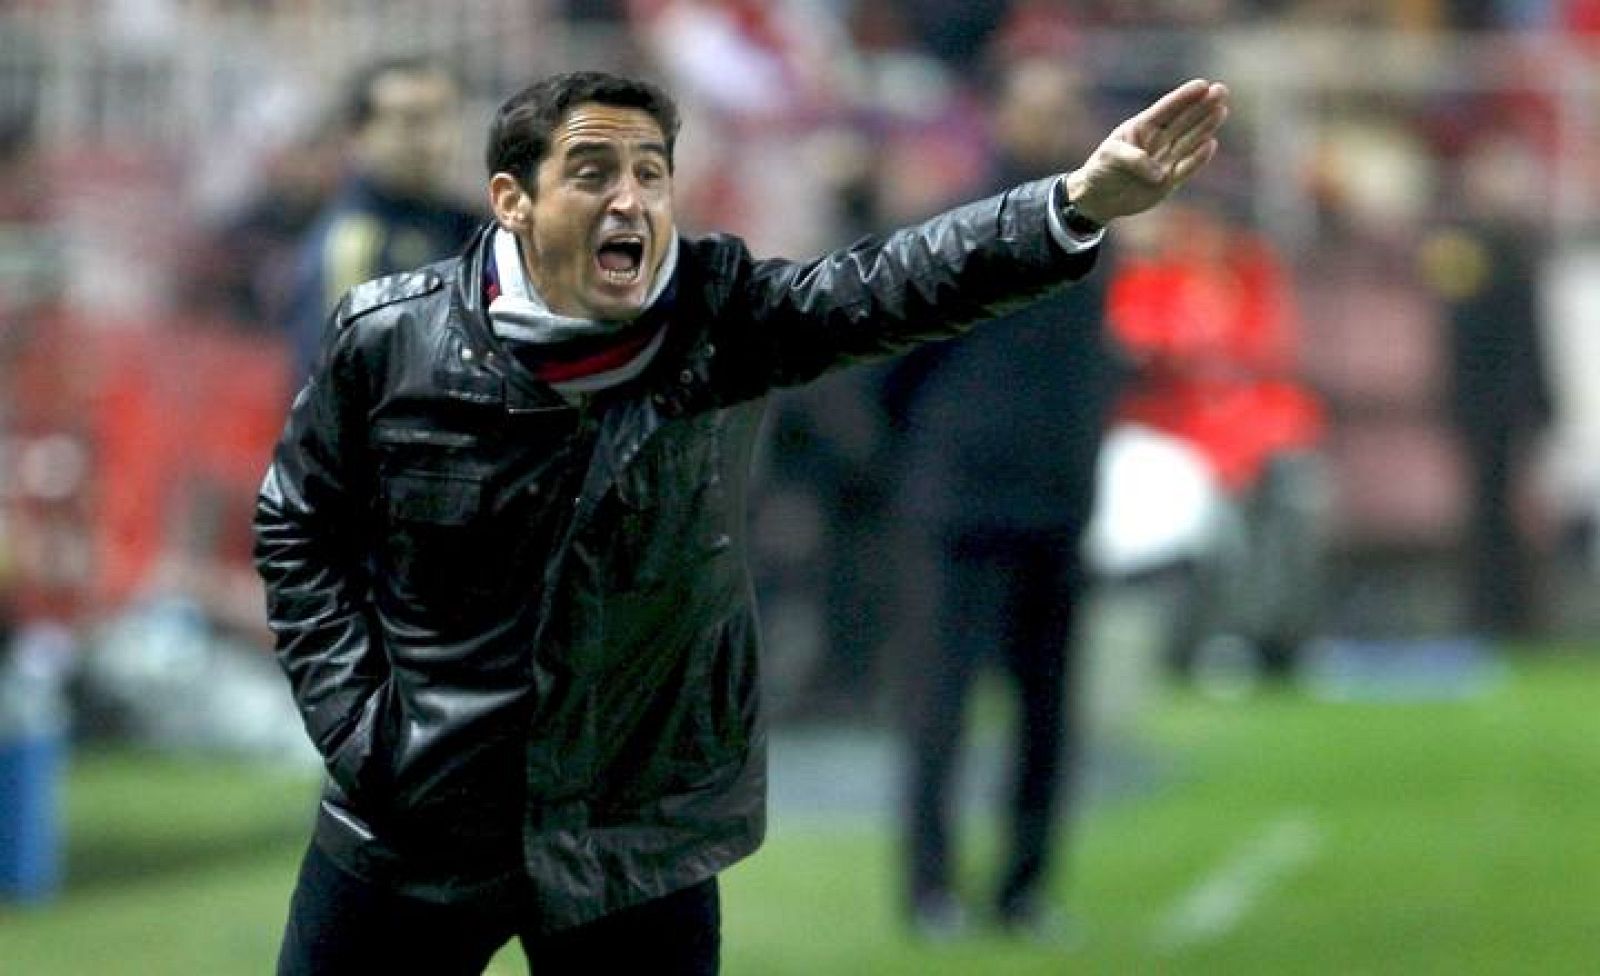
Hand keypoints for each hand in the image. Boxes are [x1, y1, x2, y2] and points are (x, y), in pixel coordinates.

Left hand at [1064, 79, 1230, 224]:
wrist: (1099, 198)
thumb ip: (1133, 159)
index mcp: (1142, 127)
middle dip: (1203, 105)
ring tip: (1221, 110)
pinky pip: (1187, 168)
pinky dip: (1198, 158)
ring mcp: (1166, 159)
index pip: (1167, 108)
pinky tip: (1211, 143)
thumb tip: (1158, 174)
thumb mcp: (1110, 157)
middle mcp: (1158, 140)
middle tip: (1221, 90)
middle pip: (1184, 120)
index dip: (1184, 97)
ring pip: (1190, 140)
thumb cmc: (1101, 169)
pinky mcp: (1170, 181)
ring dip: (1206, 126)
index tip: (1202, 85)